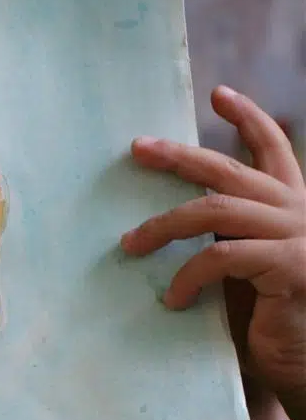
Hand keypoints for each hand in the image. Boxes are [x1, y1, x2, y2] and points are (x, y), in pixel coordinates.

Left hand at [121, 86, 305, 419]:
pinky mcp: (290, 269)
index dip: (250, 119)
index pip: (276, 152)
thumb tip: (171, 222)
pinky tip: (173, 298)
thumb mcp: (251, 273)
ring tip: (130, 244)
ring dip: (164, 224)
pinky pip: (221, 257)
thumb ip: (230, 240)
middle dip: (181, 156)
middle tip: (139, 147)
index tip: (219, 94)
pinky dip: (188, 275)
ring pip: (216, 210)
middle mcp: (302, 215)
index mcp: (296, 210)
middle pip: (233, 171)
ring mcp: (299, 239)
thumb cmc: (278, 325)